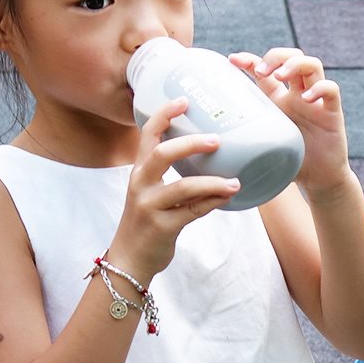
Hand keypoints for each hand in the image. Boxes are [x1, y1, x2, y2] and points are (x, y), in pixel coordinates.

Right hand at [109, 97, 241, 276]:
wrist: (128, 262)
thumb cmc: (145, 223)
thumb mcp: (151, 194)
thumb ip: (173, 177)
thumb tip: (211, 159)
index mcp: (138, 172)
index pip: (147, 136)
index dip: (163, 115)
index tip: (184, 100)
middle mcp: (140, 185)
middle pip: (161, 154)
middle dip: (190, 143)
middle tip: (216, 139)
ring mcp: (149, 206)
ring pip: (183, 187)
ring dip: (213, 182)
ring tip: (234, 181)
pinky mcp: (161, 227)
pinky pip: (192, 211)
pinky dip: (213, 202)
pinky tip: (228, 197)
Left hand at [229, 48, 352, 190]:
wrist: (319, 179)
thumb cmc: (290, 162)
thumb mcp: (262, 147)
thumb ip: (242, 143)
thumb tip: (208, 151)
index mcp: (279, 99)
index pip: (266, 69)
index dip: (249, 59)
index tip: (233, 59)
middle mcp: (298, 94)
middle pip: (292, 56)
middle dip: (275, 56)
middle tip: (261, 70)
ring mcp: (316, 101)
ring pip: (312, 65)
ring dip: (294, 64)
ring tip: (280, 76)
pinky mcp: (333, 112)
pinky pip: (331, 89)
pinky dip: (319, 88)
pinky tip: (306, 98)